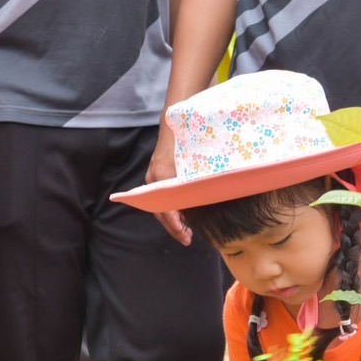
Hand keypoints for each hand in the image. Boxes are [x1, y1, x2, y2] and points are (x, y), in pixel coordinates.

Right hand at [146, 121, 190, 244]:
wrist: (173, 120)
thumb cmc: (186, 140)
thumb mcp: (195, 163)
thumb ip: (197, 182)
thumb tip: (208, 199)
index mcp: (163, 177)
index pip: (166, 209)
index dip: (176, 225)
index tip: (186, 236)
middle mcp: (154, 179)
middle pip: (160, 211)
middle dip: (174, 227)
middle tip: (187, 239)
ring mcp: (152, 178)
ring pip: (159, 205)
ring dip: (172, 219)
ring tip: (185, 231)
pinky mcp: (155, 175)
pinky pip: (160, 197)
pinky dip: (170, 208)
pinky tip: (182, 214)